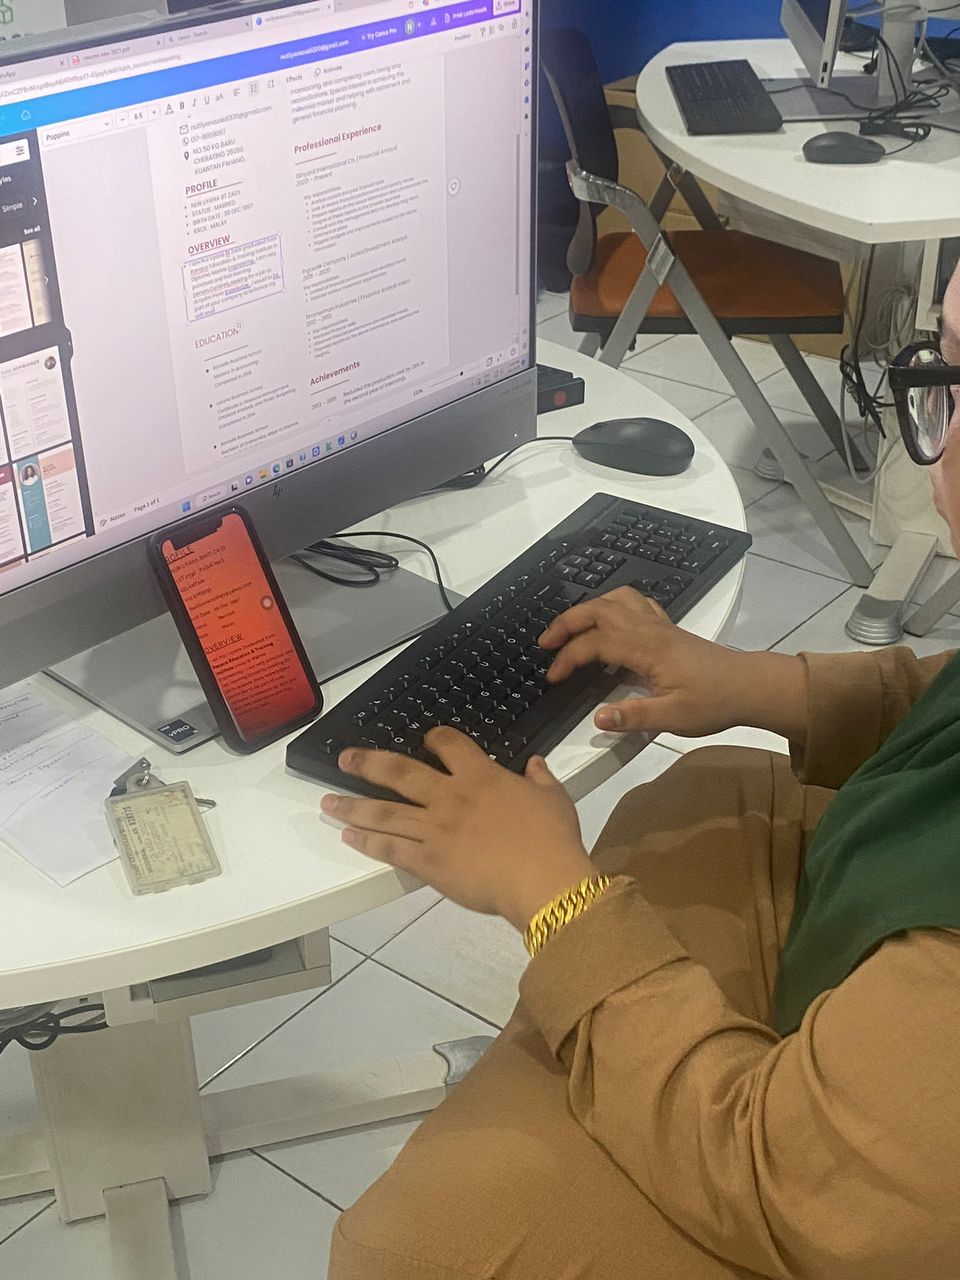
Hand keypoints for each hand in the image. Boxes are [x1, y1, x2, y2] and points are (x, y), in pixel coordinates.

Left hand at [320, 727, 594, 931]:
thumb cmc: (552, 839)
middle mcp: (450, 797)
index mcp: (481, 777)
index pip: (450, 744)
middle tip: (344, 759)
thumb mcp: (555, 800)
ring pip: (384, 812)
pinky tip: (349, 837)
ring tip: (328, 802)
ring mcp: (435, 829)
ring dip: (353, 806)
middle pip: (399, 773)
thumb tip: (536, 765)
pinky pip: (390, 849)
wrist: (542, 880)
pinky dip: (367, 842)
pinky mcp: (428, 861)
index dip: (435, 737)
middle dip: (367, 763)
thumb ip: (541, 779)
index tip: (427, 737)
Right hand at [539, 586, 752, 738]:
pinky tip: (609, 622)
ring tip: (571, 628)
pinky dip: (614, 606)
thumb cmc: (714, 702)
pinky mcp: (668, 629)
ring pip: (616, 599)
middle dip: (567, 622)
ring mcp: (660, 625)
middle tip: (545, 641)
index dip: (568, 658)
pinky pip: (635, 604)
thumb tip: (597, 718)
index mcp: (647, 648)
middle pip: (599, 610)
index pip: (595, 644)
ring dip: (589, 609)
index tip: (553, 678)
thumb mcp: (674, 718)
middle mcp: (650, 629)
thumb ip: (633, 717)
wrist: (749, 686)